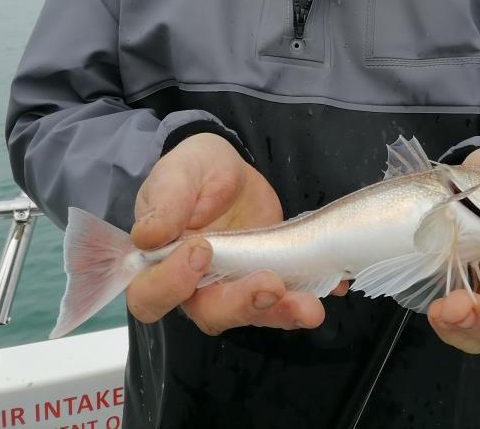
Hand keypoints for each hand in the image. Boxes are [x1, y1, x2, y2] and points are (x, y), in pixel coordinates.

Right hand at [126, 134, 342, 333]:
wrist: (225, 167)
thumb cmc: (191, 171)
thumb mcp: (176, 173)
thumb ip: (164, 201)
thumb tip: (148, 235)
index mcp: (158, 264)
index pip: (152, 295)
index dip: (173, 284)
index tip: (201, 250)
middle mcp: (194, 287)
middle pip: (211, 313)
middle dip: (244, 304)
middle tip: (272, 285)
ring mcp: (234, 286)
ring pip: (254, 312)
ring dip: (283, 311)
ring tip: (310, 306)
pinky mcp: (268, 276)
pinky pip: (288, 295)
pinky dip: (311, 290)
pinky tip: (332, 284)